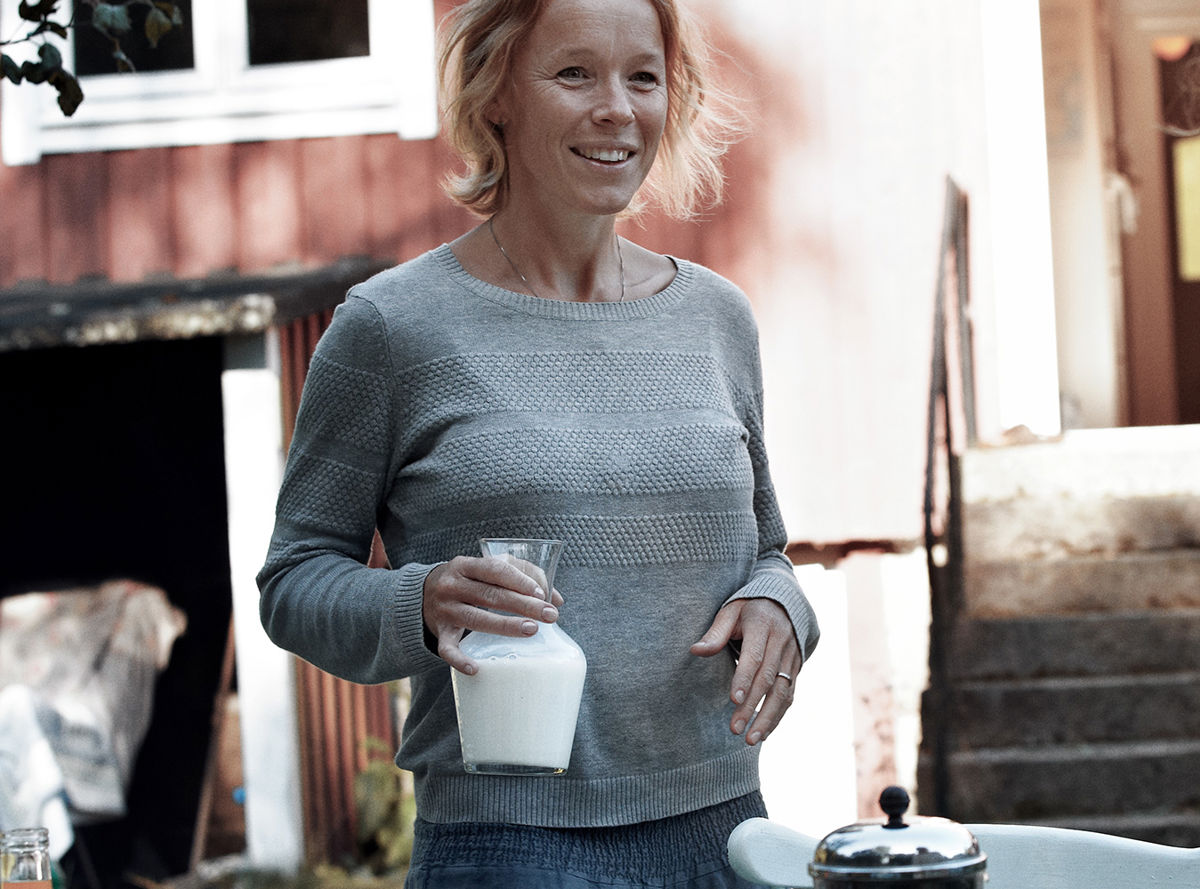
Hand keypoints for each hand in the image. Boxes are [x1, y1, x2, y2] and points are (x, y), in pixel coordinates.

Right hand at [423, 555, 564, 674]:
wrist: (422, 593)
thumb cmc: (468, 579)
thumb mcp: (486, 569)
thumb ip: (522, 575)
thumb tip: (555, 599)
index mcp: (465, 565)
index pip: (494, 569)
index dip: (518, 580)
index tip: (540, 592)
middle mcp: (452, 585)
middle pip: (490, 595)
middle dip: (523, 605)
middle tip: (550, 615)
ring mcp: (444, 609)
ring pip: (476, 619)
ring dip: (505, 626)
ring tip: (531, 630)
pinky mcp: (439, 632)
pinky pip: (447, 648)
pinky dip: (459, 660)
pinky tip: (476, 668)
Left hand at [690, 598, 801, 744]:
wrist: (784, 603)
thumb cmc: (748, 608)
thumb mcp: (731, 611)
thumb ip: (716, 632)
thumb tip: (695, 651)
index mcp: (763, 625)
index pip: (755, 656)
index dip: (745, 678)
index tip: (733, 700)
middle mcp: (782, 642)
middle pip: (768, 678)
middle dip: (752, 705)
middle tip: (735, 728)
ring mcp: (792, 657)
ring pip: (783, 692)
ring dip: (767, 718)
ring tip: (750, 739)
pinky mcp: (797, 669)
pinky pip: (790, 695)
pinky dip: (778, 716)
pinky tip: (764, 733)